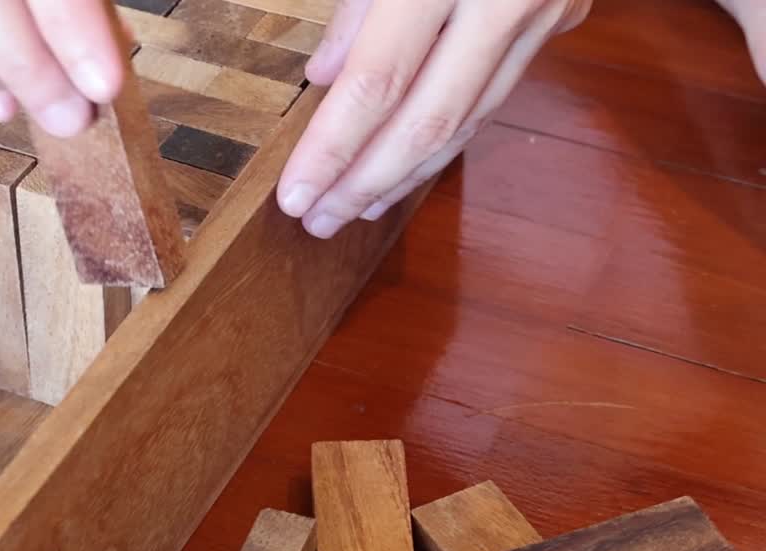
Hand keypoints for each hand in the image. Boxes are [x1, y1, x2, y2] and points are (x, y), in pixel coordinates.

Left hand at [278, 0, 592, 237]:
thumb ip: (360, 1)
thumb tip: (327, 77)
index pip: (379, 81)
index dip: (334, 147)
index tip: (295, 196)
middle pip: (430, 117)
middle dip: (367, 180)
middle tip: (318, 222)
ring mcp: (546, 8)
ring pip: (471, 117)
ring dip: (407, 174)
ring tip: (354, 209)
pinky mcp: (564, 14)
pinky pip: (495, 92)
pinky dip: (448, 137)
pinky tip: (409, 165)